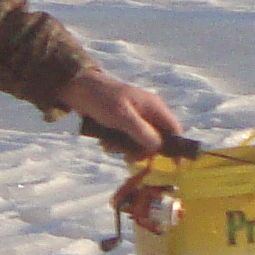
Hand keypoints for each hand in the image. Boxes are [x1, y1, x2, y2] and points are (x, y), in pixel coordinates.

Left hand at [62, 65, 188, 157]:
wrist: (77, 89)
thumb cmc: (102, 99)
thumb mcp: (122, 116)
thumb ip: (141, 132)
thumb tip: (158, 147)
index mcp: (153, 107)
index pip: (174, 129)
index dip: (176, 147)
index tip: (174, 165)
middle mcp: (148, 114)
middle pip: (156, 141)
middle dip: (140, 151)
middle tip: (126, 156)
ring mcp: (135, 119)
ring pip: (139, 144)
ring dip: (124, 148)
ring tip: (108, 145)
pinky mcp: (122, 125)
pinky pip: (126, 141)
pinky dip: (116, 144)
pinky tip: (104, 142)